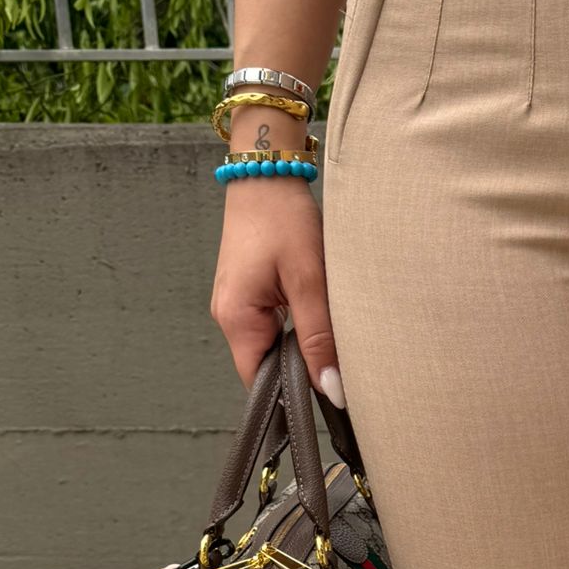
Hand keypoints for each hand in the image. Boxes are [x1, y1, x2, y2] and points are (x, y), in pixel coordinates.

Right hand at [209, 176, 343, 405]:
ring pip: (273, 346)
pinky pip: (273, 325)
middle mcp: (229, 316)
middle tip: (339, 364)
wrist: (266, 172)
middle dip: (301, 370)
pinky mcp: (248, 292)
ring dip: (301, 346)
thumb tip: (330, 388)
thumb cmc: (282, 218)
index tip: (328, 397)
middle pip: (266, 367)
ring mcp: (237, 304)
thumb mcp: (309, 280)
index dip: (292, 395)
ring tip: (330, 336)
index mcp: (236, 319)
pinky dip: (296, 326)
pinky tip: (317, 313)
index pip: (260, 383)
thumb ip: (319, 337)